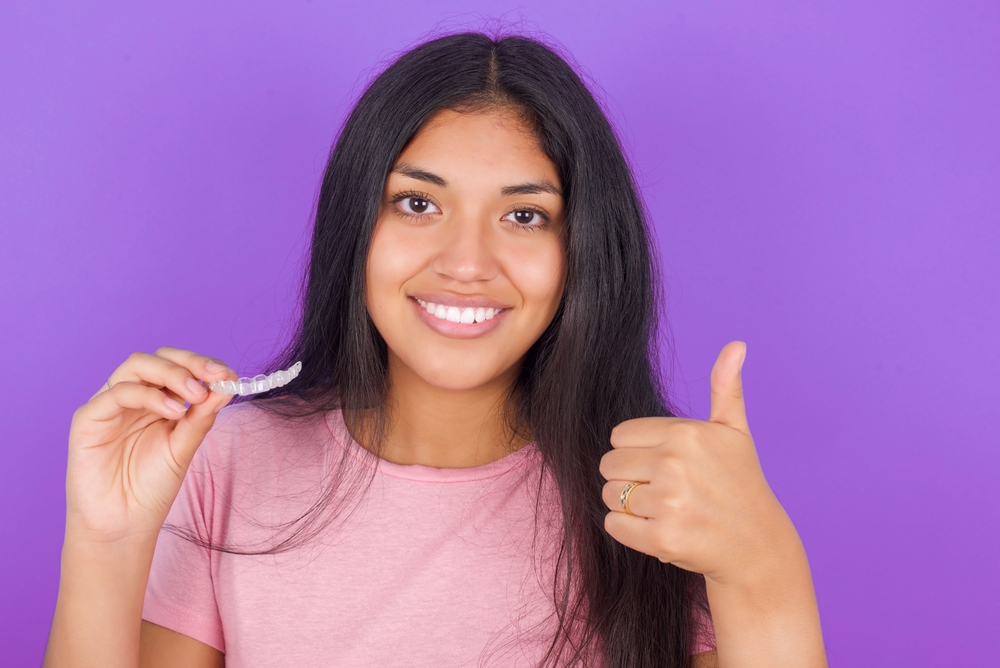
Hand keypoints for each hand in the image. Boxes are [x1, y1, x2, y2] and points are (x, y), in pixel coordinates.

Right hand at [66, 347, 238, 544]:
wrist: (123, 526)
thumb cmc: (151, 488)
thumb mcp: (185, 446)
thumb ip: (202, 416)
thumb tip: (227, 384)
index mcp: (155, 400)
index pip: (177, 365)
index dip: (203, 364)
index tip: (228, 374)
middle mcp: (131, 397)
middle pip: (157, 358)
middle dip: (190, 363)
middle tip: (216, 377)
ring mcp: (108, 405)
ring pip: (136, 366)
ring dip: (172, 374)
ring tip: (195, 396)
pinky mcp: (88, 419)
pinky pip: (118, 392)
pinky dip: (150, 396)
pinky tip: (174, 412)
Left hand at [599, 341, 797, 587]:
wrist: (758, 547)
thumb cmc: (742, 485)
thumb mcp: (735, 432)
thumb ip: (726, 387)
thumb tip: (736, 344)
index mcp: (685, 433)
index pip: (619, 435)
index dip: (636, 451)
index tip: (663, 465)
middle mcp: (675, 464)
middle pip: (609, 464)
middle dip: (628, 478)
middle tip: (663, 491)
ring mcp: (668, 503)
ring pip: (609, 495)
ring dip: (627, 505)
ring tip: (662, 510)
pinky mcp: (662, 539)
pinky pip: (613, 525)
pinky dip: (627, 529)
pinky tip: (656, 529)